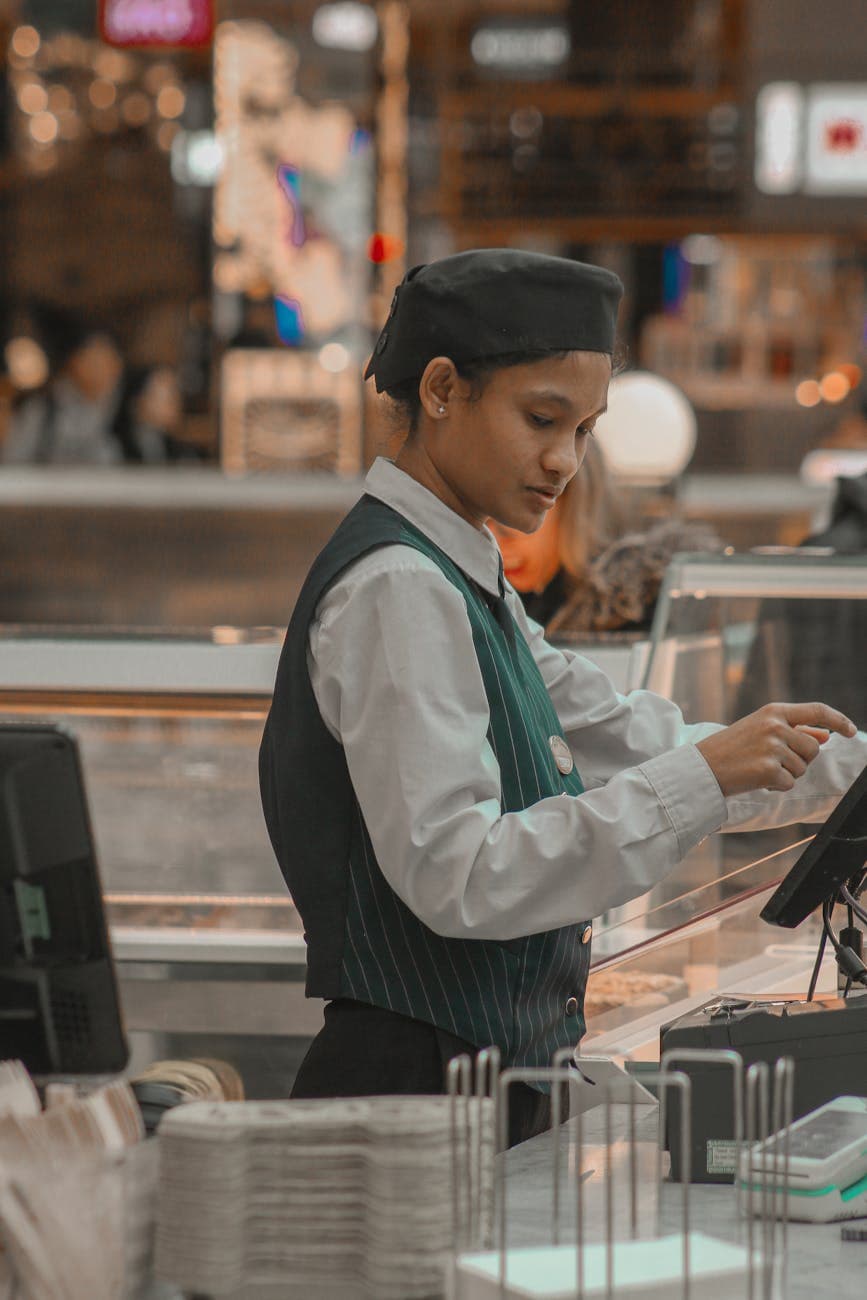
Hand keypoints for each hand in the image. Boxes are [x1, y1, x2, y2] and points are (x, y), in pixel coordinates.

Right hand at [696, 702, 856, 796]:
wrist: (702, 766)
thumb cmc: (731, 747)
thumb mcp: (761, 730)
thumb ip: (796, 730)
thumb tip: (827, 736)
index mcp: (774, 711)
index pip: (818, 710)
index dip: (839, 720)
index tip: (851, 730)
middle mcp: (775, 726)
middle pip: (814, 748)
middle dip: (801, 759)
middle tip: (773, 760)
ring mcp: (772, 748)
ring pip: (802, 767)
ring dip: (787, 774)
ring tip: (760, 768)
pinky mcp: (768, 770)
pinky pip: (789, 784)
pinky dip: (776, 787)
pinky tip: (757, 780)